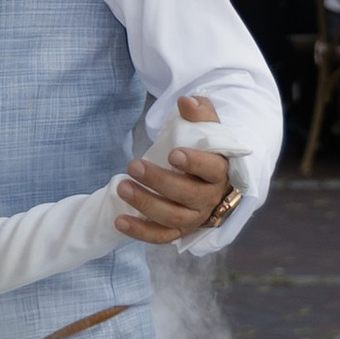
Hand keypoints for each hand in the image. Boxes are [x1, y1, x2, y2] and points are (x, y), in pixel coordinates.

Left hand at [114, 94, 236, 244]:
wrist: (205, 176)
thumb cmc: (204, 148)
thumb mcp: (206, 126)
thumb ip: (200, 111)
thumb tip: (186, 102)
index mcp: (219, 172)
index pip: (212, 170)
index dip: (195, 163)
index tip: (173, 154)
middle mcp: (209, 198)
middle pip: (188, 195)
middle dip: (158, 181)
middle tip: (133, 165)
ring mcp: (193, 217)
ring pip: (172, 216)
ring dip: (145, 204)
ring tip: (122, 186)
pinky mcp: (178, 230)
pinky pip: (160, 236)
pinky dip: (140, 232)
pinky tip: (120, 221)